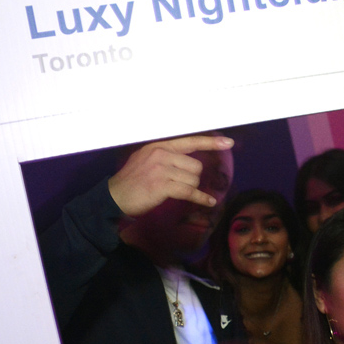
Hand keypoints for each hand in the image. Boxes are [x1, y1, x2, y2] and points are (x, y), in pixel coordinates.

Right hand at [107, 135, 232, 217]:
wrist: (114, 196)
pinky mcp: (162, 186)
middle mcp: (161, 154)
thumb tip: (190, 161)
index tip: (228, 143)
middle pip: (196, 165)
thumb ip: (167, 156)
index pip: (190, 141)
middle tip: (179, 184)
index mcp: (159, 146)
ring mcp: (161, 169)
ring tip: (175, 191)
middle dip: (193, 178)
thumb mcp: (146, 159)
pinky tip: (208, 202)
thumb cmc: (132, 180)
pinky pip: (190, 192)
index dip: (211, 142)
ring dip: (190, 188)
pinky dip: (200, 198)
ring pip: (193, 179)